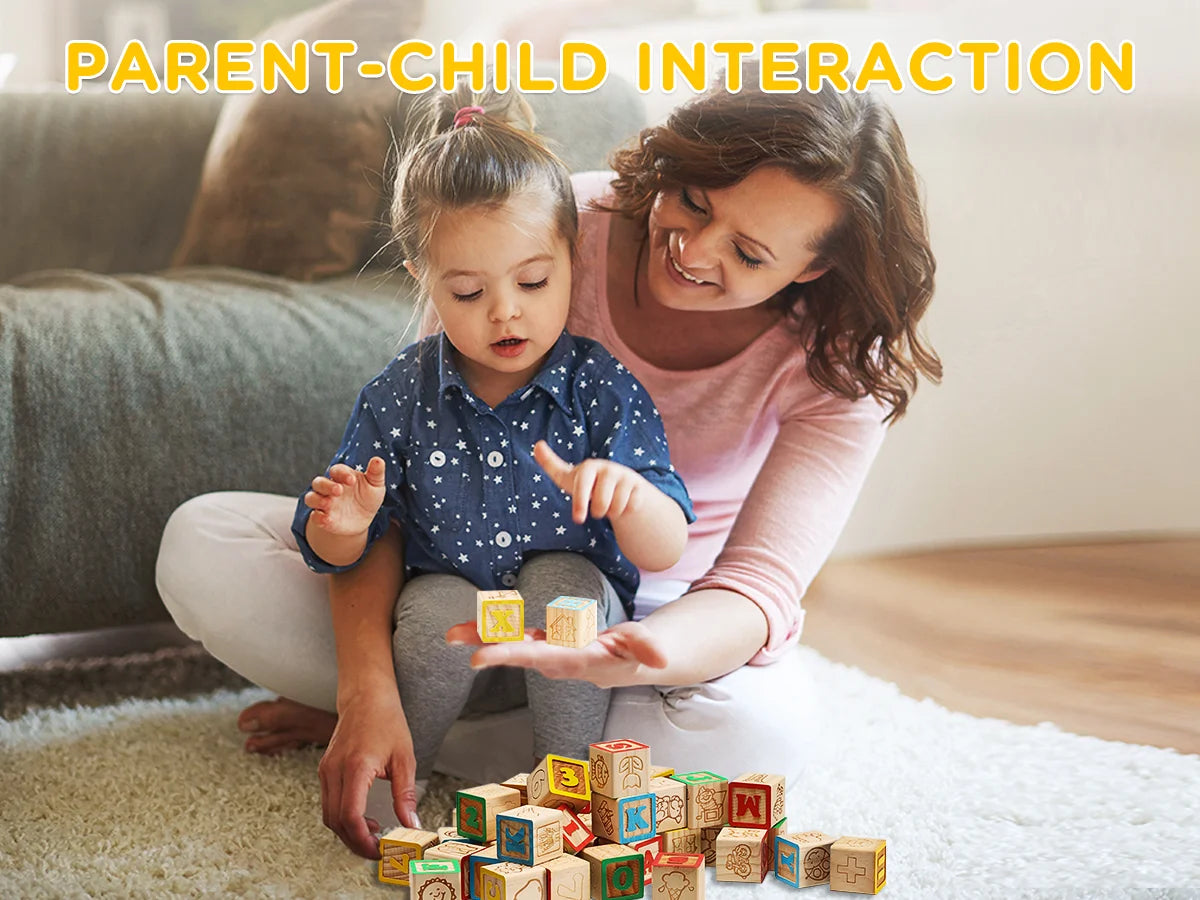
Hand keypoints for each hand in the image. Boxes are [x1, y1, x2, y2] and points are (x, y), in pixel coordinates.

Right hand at [305, 457, 386, 535]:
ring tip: (329, 503)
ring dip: (317, 500)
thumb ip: (376, 472)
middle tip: (339, 490)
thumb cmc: (368, 496)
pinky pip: (315, 517)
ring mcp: (324, 503)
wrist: (364, 519)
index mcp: (342, 476)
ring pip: (311, 498)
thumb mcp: (375, 484)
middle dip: (326, 485)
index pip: (336, 470)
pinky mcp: (323, 518)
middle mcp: (329, 488)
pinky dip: (318, 517)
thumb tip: (378, 459)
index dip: (342, 474)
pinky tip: (326, 519)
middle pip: (318, 482)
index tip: (352, 480)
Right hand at [318, 690, 420, 858]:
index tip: (380, 850)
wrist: (366, 696)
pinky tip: (363, 818)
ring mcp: (325, 770)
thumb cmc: (387, 721)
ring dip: (348, 832)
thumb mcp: (404, 758)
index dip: (363, 840)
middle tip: (379, 850)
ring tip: (374, 835)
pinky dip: (342, 818)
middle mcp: (334, 770)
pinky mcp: (324, 770)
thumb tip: (412, 825)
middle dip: (356, 842)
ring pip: (329, 816)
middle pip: (336, 822)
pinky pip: (328, 803)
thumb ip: (405, 795)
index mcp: (356, 767)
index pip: (350, 816)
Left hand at [444, 620, 667, 688]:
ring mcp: (545, 651)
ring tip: (451, 632)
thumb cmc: (633, 653)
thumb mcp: (644, 647)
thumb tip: (660, 658)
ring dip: (481, 635)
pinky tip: (471, 624)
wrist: (624, 663)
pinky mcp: (542, 641)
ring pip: (509, 642)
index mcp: (572, 659)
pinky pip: (514, 634)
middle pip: (514, 650)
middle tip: (451, 637)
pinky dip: (492, 628)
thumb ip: (647, 648)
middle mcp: (553, 659)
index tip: (478, 657)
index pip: (536, 657)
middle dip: (485, 644)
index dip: (507, 654)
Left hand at [533, 441, 645, 525]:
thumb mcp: (568, 476)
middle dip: (597, 512)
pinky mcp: (639, 487)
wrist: (619, 485)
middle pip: (601, 504)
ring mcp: (626, 476)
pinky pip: (630, 508)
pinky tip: (623, 502)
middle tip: (596, 506)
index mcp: (590, 466)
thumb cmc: (588, 483)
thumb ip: (551, 464)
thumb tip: (537, 445)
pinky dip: (625, 511)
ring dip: (611, 512)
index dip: (579, 503)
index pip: (582, 486)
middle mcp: (609, 468)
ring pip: (616, 508)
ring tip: (609, 503)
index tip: (578, 520)